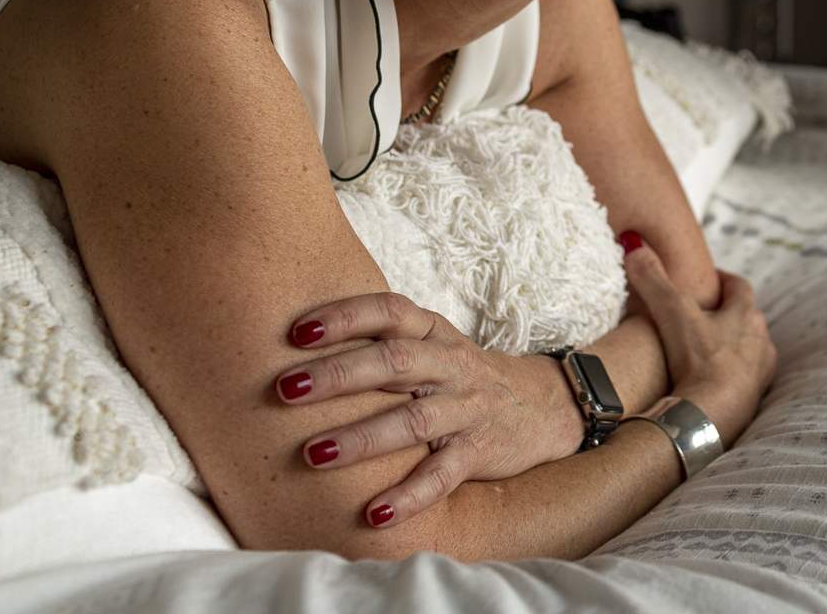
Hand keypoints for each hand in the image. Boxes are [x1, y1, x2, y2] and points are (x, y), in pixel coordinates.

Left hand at [273, 293, 581, 528]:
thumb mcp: (432, 347)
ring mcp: (468, 408)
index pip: (390, 311)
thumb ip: (382, 343)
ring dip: (362, 438)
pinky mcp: (481, 450)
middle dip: (337, 375)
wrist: (541, 406)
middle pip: (394, 361)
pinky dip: (410, 495)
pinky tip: (374, 514)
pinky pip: (443, 474)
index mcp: (433, 333)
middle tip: (284, 389)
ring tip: (313, 455)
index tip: (295, 332)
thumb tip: (293, 347)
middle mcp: (451, 365)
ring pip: (414, 420)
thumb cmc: (461, 376)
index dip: (345, 317)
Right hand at [621, 236, 776, 445]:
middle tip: (700, 313)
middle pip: (745, 319)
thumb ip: (652, 278)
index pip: (739, 287)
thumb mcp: (672, 312)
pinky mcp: (750, 402)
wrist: (709, 418)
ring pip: (746, 351)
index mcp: (748, 316)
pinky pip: (741, 381)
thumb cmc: (697, 360)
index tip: (706, 278)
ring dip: (729, 346)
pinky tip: (707, 382)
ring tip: (703, 349)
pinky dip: (727, 376)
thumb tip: (634, 246)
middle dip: (725, 313)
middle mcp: (761, 343)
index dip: (722, 279)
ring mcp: (758, 375)